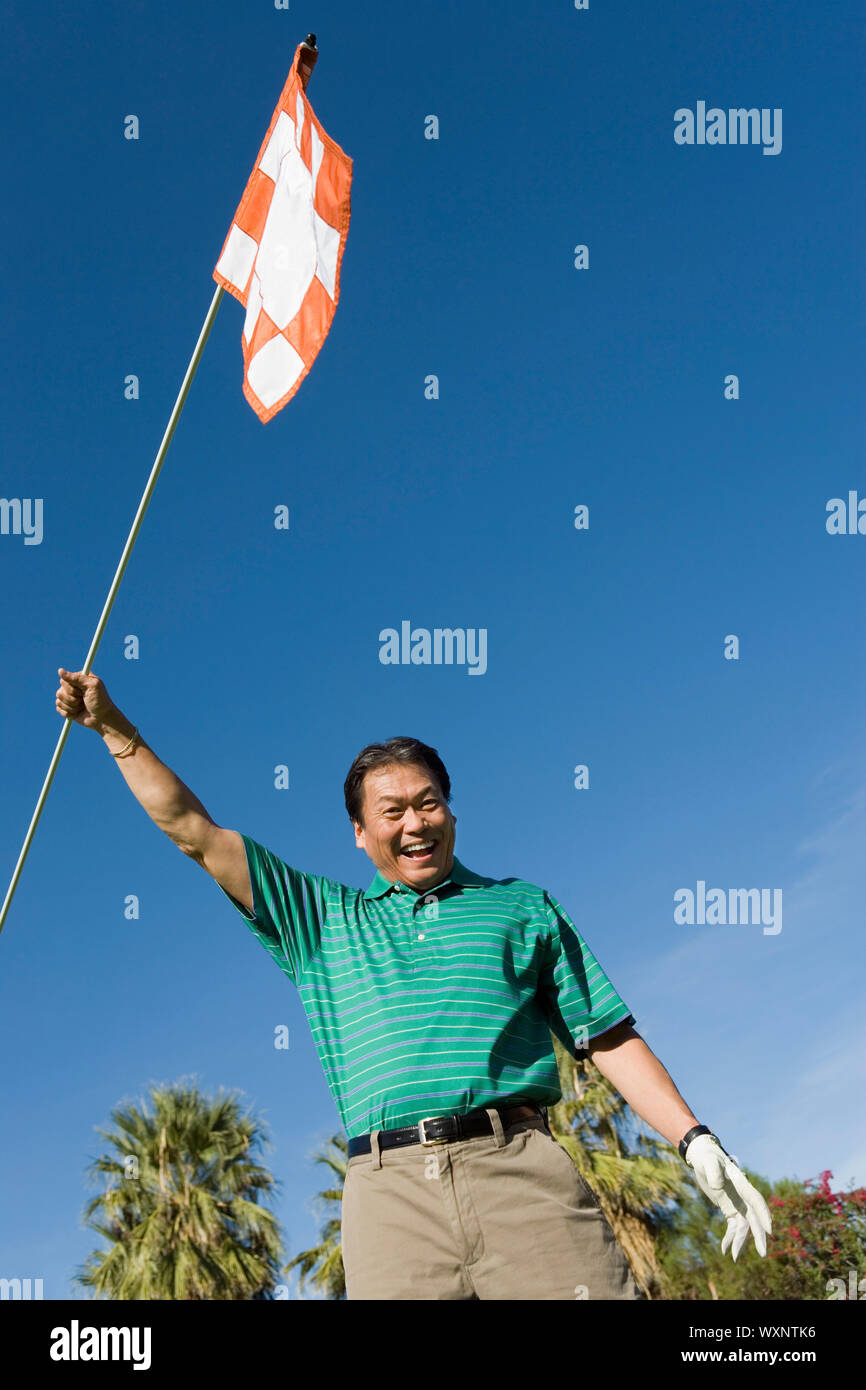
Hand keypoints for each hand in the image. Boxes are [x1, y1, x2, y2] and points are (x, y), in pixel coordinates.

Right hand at [55, 667, 116, 732]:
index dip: (71, 689)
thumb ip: (76, 678)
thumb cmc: (100, 701)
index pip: (64, 680)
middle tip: (84, 700)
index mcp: (79, 679)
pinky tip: (78, 712)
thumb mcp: (91, 686)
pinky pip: (59, 709)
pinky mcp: (66, 708)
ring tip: (82, 706)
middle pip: (60, 691)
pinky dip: (69, 713)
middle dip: (72, 699)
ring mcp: (68, 697)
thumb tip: (60, 670)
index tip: (82, 692)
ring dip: (72, 706)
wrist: (102, 718)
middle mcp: (72, 687)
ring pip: (58, 701)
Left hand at [685, 1134, 772, 1259]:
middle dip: (759, 1236)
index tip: (769, 1230)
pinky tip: (724, 1249)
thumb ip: (713, 1171)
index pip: (756, 1200)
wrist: (703, 1158)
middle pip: (755, 1218)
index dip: (763, 1215)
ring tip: (734, 1258)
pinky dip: (730, 1238)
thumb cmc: (707, 1157)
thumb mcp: (708, 1161)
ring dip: (741, 1242)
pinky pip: (733, 1227)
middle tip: (762, 1254)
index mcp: (742, 1184)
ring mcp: (738, 1204)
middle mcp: (743, 1196)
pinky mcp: (730, 1209)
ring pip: (745, 1226)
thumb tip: (717, 1185)